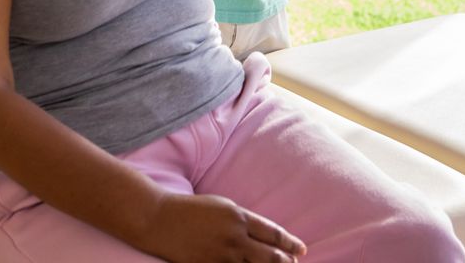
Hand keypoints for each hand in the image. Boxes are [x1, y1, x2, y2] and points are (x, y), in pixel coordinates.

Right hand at [144, 193, 305, 262]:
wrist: (162, 219)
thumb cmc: (192, 210)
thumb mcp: (222, 207)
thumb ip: (242, 221)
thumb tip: (261, 235)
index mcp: (238, 216)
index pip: (273, 233)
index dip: (290, 243)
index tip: (302, 249)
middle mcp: (234, 237)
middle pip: (270, 256)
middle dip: (285, 262)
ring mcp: (222, 256)